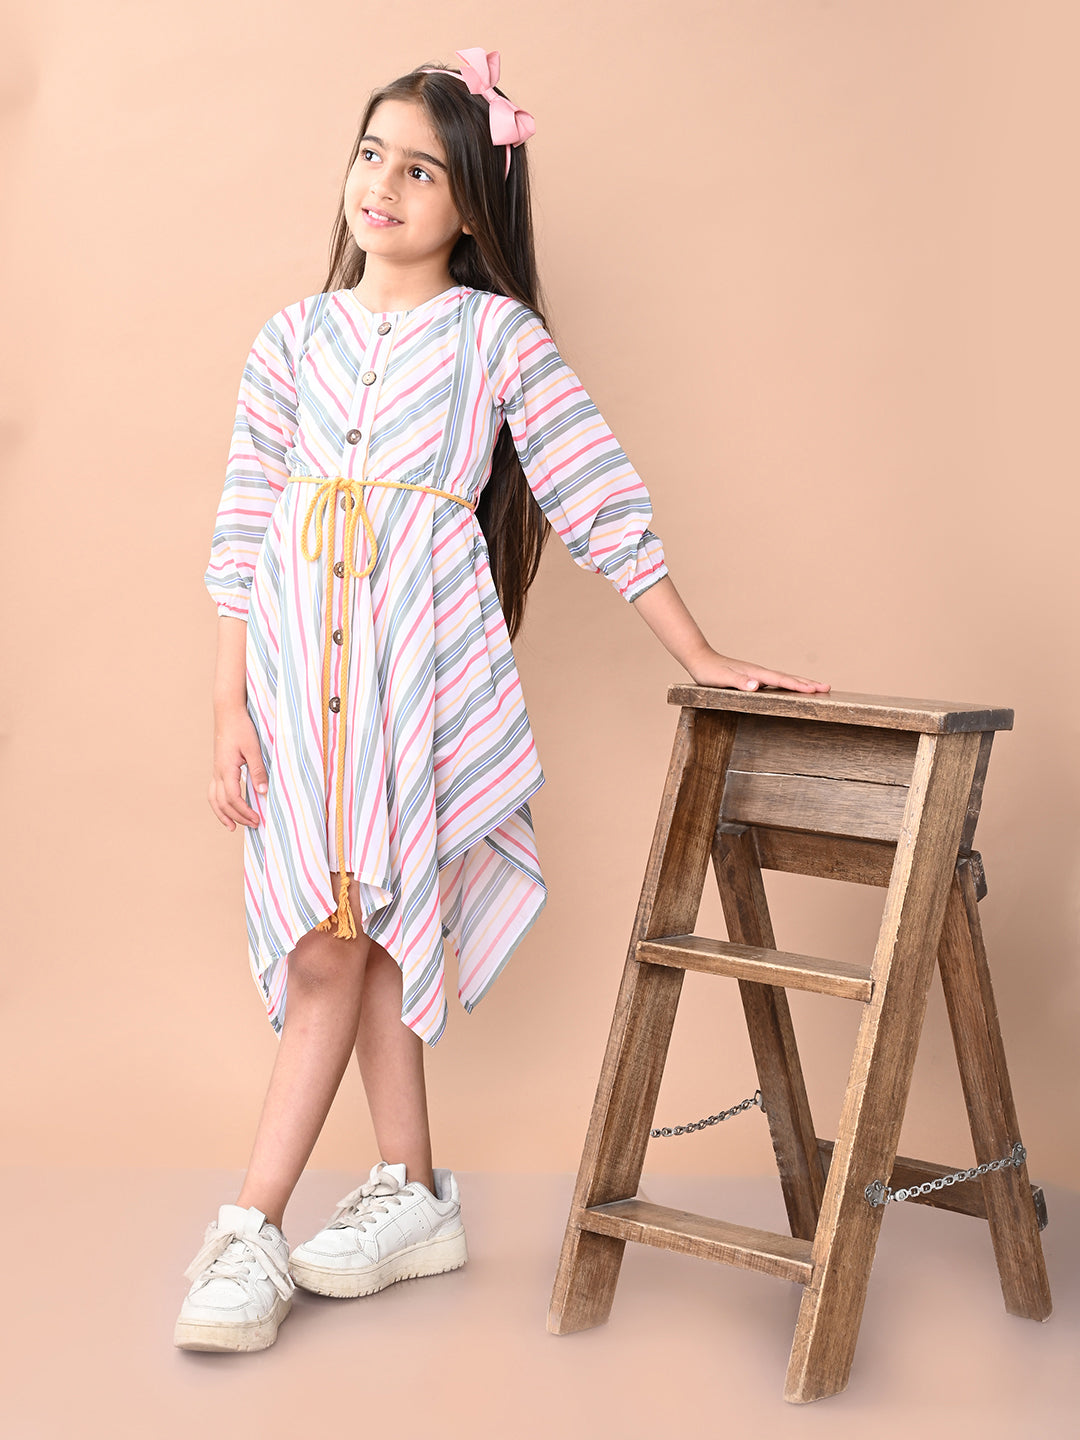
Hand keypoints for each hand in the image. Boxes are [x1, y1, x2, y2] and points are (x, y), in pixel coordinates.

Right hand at [208, 704, 267, 829]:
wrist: (228, 712)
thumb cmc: (241, 728)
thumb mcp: (254, 748)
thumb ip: (258, 770)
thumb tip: (263, 792)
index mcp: (226, 769)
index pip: (233, 798)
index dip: (245, 812)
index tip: (258, 819)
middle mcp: (218, 772)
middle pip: (223, 803)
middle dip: (238, 817)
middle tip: (254, 825)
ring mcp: (216, 770)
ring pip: (214, 799)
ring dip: (223, 814)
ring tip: (233, 826)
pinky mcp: (218, 767)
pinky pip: (214, 791)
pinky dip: (219, 803)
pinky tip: (227, 807)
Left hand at [689, 649, 830, 693]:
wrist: (700, 659)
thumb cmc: (709, 672)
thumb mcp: (722, 679)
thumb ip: (739, 682)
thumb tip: (757, 685)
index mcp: (755, 673)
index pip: (781, 680)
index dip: (798, 686)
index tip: (816, 689)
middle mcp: (759, 673)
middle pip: (788, 678)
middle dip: (807, 683)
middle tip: (827, 688)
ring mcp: (757, 674)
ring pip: (783, 679)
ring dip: (800, 683)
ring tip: (817, 687)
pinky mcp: (753, 677)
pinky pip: (776, 682)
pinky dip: (788, 685)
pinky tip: (791, 689)